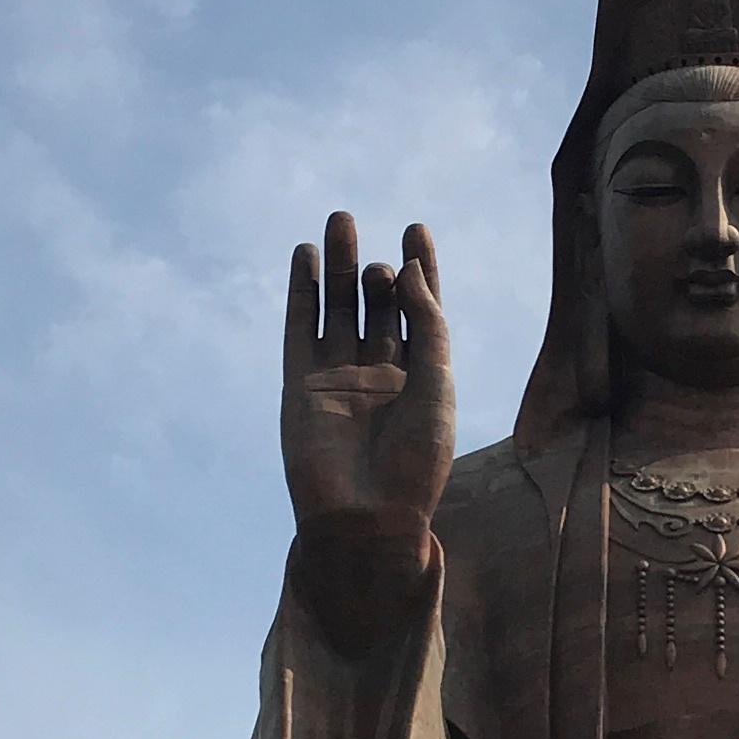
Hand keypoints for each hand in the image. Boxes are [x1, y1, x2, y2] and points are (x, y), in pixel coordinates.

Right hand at [282, 215, 453, 648]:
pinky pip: (300, 330)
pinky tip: (303, 258)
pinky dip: (301, 294)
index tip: (415, 229)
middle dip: (374, 267)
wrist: (369, 516)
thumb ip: (428, 322)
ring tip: (338, 221)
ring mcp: (338, 377)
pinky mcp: (302, 386)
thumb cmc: (417, 460)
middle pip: (377, 305)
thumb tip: (406, 268)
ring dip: (337, 267)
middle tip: (364, 232)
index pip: (420, 310)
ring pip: (338, 309)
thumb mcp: (438, 382)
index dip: (419, 270)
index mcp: (422, 377)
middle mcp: (380, 372)